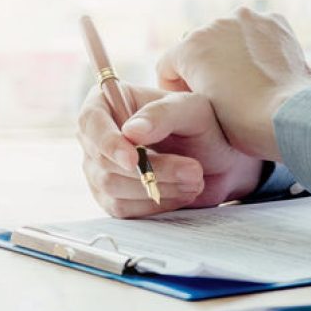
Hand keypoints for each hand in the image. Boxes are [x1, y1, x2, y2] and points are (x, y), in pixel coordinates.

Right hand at [77, 83, 263, 217]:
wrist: (219, 161)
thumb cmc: (203, 126)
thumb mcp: (191, 110)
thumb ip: (162, 115)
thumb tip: (131, 132)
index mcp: (108, 102)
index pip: (91, 122)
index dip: (108, 142)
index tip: (134, 160)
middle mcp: (97, 136)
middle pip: (102, 161)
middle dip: (149, 170)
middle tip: (193, 170)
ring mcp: (99, 169)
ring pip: (112, 187)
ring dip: (157, 187)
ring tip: (194, 179)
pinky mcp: (111, 197)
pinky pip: (121, 208)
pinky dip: (154, 204)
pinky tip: (180, 193)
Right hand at [156, 8, 310, 160]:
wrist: (289, 117)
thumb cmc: (242, 123)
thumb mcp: (198, 110)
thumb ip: (189, 87)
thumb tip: (199, 75)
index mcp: (189, 46)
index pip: (168, 65)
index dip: (177, 89)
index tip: (194, 103)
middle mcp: (214, 23)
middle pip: (198, 47)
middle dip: (205, 67)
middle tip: (223, 95)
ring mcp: (246, 19)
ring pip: (228, 36)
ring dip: (231, 53)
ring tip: (247, 82)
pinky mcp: (274, 21)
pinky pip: (255, 32)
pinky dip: (257, 46)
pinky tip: (264, 69)